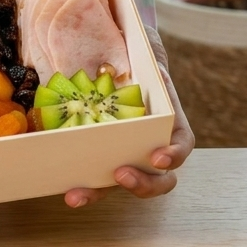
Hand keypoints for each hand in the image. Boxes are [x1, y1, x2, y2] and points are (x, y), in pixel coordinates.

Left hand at [64, 26, 193, 208]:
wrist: (120, 55)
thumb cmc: (136, 53)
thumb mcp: (144, 50)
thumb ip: (142, 57)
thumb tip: (122, 62)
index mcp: (167, 121)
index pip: (181, 144)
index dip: (173, 154)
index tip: (157, 157)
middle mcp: (150, 143)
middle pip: (157, 178)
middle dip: (142, 184)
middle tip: (120, 174)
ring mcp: (125, 152)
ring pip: (122, 183)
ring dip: (100, 192)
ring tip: (75, 195)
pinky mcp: (100, 153)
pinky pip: (95, 173)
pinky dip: (83, 183)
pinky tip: (64, 189)